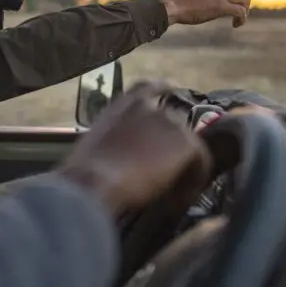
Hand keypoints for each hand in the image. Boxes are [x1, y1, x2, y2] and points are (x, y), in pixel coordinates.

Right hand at [55, 81, 212, 217]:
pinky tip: (177, 199)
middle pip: (175, 123)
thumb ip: (115, 139)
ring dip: (182, 168)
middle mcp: (149, 107)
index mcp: (123, 105)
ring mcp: (170, 122)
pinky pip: (201, 163)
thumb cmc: (84, 171)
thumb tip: (120, 155)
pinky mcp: (186, 142)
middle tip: (164, 175)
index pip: (149, 87)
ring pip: (188, 147)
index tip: (170, 90)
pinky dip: (192, 182)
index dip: (162, 89)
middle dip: (172, 147)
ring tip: (170, 193)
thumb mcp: (96, 144)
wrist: (94, 179)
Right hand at [157, 0, 265, 27]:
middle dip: (244, 5)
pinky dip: (241, 20)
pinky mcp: (221, 6)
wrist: (172, 5)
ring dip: (244, 13)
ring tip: (236, 22)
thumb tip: (214, 6)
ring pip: (246, 1)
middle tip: (237, 17)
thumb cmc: (180, 3)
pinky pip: (241, 12)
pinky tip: (235, 25)